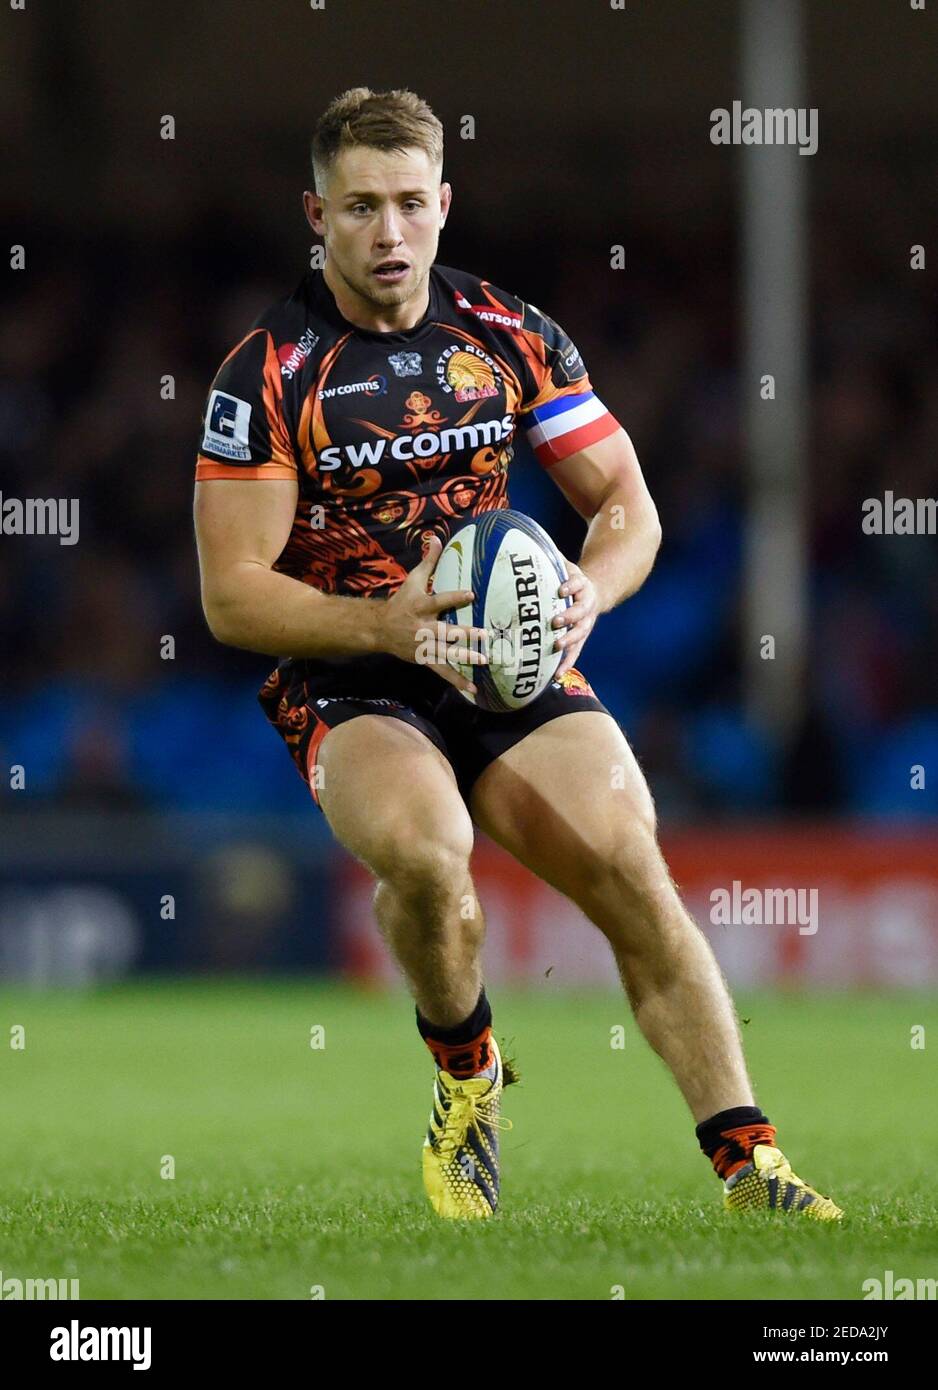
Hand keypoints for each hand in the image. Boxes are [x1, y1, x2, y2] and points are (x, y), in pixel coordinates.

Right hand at [381, 535, 488, 695]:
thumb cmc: (401, 601)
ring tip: (484, 660)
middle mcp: (422, 628)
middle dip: (464, 633)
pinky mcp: (424, 659)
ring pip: (446, 653)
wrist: (380, 629)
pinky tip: (473, 690)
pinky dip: (457, 681)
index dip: (454, 597)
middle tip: (485, 634)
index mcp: (420, 607)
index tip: (472, 593)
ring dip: (465, 657)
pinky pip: (443, 672)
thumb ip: (428, 562)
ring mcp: (423, 646)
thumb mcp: (413, 580)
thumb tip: (437, 538)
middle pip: (445, 631)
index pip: (439, 601)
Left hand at [551, 557, 599, 677]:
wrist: (594, 592)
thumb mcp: (564, 565)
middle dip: (569, 617)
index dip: (570, 586)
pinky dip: (567, 663)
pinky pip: (576, 652)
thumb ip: (549, 558)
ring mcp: (585, 623)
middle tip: (556, 621)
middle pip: (580, 612)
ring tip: (557, 647)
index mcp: (582, 586)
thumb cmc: (570, 579)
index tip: (561, 589)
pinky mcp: (581, 638)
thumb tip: (526, 544)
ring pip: (580, 634)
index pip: (578, 584)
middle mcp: (586, 605)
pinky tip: (556, 676)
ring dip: (569, 641)